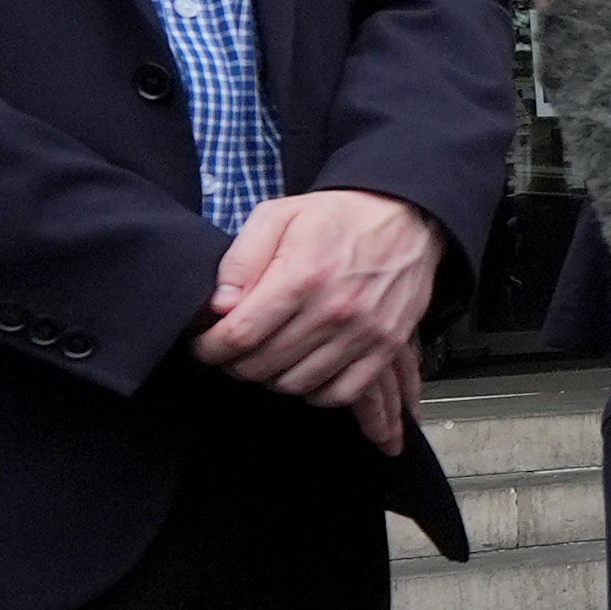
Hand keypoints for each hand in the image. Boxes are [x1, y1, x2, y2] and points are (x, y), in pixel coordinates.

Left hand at [192, 186, 444, 449]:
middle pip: (263, 366)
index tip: (204, 346)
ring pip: (296, 384)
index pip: (239, 335)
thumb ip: (242, 259)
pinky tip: (304, 372)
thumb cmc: (337, 216)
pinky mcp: (386, 346)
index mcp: (301, 276)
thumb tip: (219, 306)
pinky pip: (341, 393)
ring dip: (272, 378)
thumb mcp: (278, 215)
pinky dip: (315, 392)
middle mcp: (334, 310)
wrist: (406, 217)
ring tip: (267, 358)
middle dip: (235, 363)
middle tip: (232, 352)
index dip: (210, 348)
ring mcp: (364, 333)